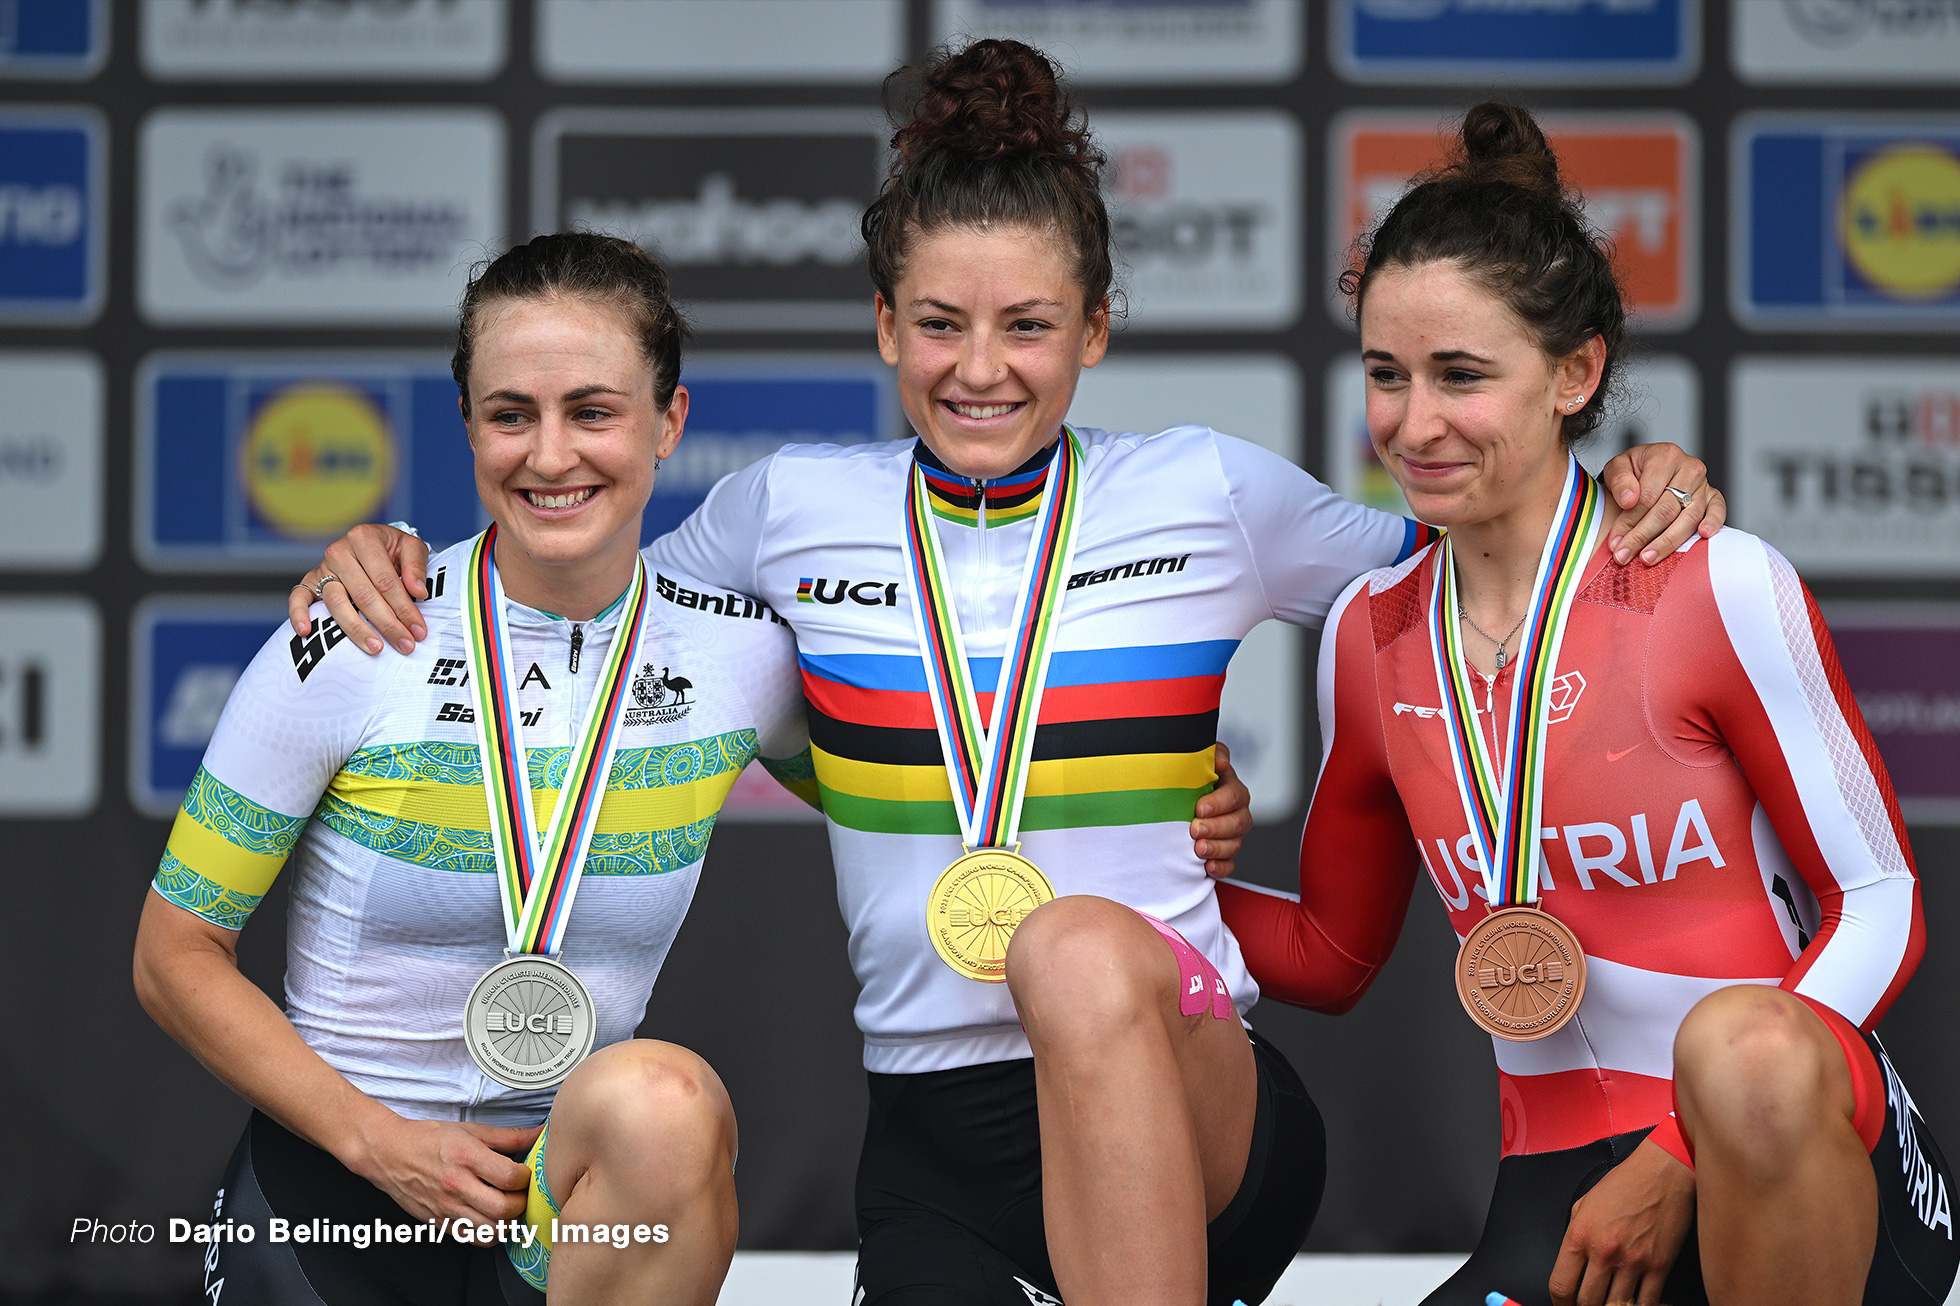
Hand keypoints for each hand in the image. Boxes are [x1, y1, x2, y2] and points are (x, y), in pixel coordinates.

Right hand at [288, 524, 432, 655]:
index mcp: (364, 538)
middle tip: (406, 645)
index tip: (419, 631)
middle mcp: (339, 552)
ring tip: (376, 648)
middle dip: (388, 624)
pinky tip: (305, 632)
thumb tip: (418, 592)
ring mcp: (322, 567)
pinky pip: (298, 597)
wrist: (371, 544)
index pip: (386, 581)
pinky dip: (298, 614)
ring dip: (357, 629)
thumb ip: (416, 566)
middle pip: (364, 595)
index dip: (404, 608)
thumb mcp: (411, 547)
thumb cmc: (393, 549)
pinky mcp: (309, 581)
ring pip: (337, 602)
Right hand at [349, 1114, 540, 1232]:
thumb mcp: (471, 1130)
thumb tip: (538, 1134)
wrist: (389, 1153)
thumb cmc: (428, 1139)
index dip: (526, 1178)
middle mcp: (457, 1185)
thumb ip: (508, 1137)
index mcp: (467, 1158)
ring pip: (490, 1230)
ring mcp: (447, 1207)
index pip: (511, 1177)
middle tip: (520, 1194)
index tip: (525, 1174)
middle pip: (504, 1209)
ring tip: (508, 1208)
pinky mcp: (439, 1222)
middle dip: (520, 1204)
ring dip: (507, 1223)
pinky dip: (488, 1234)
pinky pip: (472, 1239)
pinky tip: (490, 1219)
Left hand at [1193, 743, 1252, 878]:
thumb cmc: (1188, 781)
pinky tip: (1208, 866)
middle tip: (1195, 830)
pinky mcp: (1224, 854)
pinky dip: (1220, 867)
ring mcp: (1231, 835)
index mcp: (1231, 789)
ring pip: (1234, 844)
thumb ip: (1211, 754)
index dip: (1219, 803)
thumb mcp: (1197, 761)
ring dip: (1217, 848)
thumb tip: (1220, 760)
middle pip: (1237, 822)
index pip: (1234, 795)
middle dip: (1216, 828)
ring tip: (1199, 849)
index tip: (1200, 808)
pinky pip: (1229, 864)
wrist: (1175, 802)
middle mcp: (1236, 813)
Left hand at [1549, 1138, 1695, 1305]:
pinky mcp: (1660, 1266)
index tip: (1563, 1305)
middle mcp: (1605, 1251)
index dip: (1559, 1303)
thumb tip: (1571, 1266)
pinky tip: (1634, 1303)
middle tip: (1586, 1304)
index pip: (1561, 1285)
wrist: (1662, 1173)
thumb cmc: (1624, 1184)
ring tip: (1610, 1302)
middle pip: (1587, 1302)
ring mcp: (1633, 1261)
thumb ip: (1575, 1236)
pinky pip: (1647, 1302)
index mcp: (1580, 1235)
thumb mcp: (1584, 1204)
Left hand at [1598, 444, 1725, 566]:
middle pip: (1666, 510)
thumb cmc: (1635, 470)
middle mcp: (1689, 468)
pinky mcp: (1714, 496)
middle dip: (1642, 536)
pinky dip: (1713, 523)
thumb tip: (1629, 500)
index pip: (1647, 496)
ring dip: (1667, 541)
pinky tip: (1702, 535)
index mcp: (1665, 456)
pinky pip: (1718, 510)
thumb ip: (1619, 479)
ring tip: (1648, 557)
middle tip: (1625, 555)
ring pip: (1688, 517)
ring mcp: (1703, 484)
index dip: (1629, 521)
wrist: (1651, 467)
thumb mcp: (1618, 466)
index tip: (1615, 541)